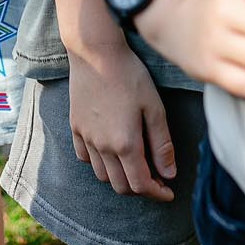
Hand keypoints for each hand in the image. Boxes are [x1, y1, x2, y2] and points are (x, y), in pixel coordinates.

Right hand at [69, 40, 175, 200]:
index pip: (141, 185)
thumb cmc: (130, 75)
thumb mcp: (154, 107)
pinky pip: (84, 157)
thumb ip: (162, 144)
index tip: (169, 192)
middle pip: (120, 186)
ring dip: (120, 178)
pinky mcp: (75, 126)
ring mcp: (86, 137)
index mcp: (125, 144)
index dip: (158, 193)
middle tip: (155, 177)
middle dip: (140, 188)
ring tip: (133, 165)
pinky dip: (98, 163)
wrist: (95, 51)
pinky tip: (109, 151)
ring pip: (102, 175)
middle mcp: (102, 146)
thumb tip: (170, 174)